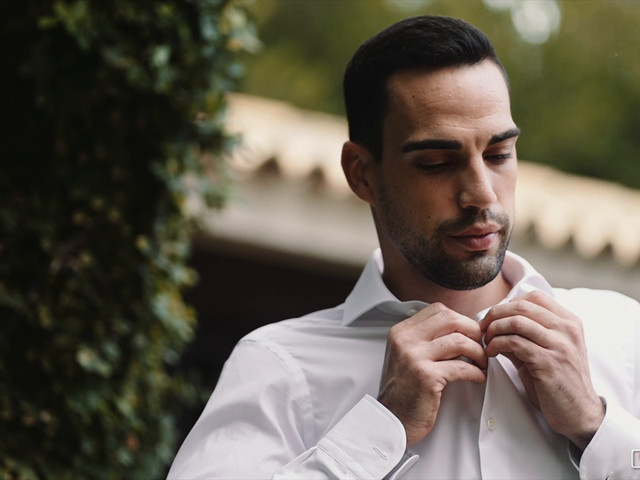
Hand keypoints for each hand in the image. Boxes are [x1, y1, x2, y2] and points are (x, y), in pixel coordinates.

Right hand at [378, 303, 486, 445]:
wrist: (392, 419)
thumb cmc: (404, 389)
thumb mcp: (406, 354)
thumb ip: (425, 338)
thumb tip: (460, 327)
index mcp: (401, 331)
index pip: (438, 310)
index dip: (460, 319)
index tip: (470, 333)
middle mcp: (405, 340)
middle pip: (450, 319)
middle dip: (472, 331)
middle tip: (481, 345)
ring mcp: (414, 357)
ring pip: (459, 341)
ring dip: (478, 352)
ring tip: (481, 363)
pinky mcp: (426, 377)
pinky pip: (462, 367)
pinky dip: (476, 372)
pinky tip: (478, 377)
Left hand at [480, 290, 603, 449]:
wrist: (580, 413)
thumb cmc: (559, 381)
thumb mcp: (546, 351)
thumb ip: (525, 334)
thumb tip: (494, 322)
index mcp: (569, 322)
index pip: (534, 297)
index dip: (508, 304)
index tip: (494, 318)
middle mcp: (567, 329)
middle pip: (521, 306)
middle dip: (495, 314)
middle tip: (483, 328)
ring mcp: (560, 345)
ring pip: (515, 322)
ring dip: (493, 330)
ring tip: (487, 342)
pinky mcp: (548, 362)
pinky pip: (514, 343)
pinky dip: (496, 345)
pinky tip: (492, 353)